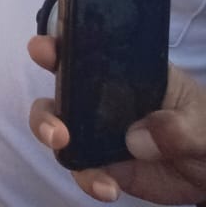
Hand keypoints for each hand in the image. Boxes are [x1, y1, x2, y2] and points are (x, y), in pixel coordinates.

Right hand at [28, 35, 205, 202]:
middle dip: (46, 108)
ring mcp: (97, 130)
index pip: (85, 50)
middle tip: (56, 130)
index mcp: (123, 73)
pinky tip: (107, 189)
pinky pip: (81, 168)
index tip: (43, 50)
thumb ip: (178, 126)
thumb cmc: (205, 129)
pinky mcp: (101, 162)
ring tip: (65, 150)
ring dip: (52, 137)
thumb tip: (138, 138)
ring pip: (57, 128)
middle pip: (59, 92)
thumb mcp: (202, 122)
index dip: (58, 45)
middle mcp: (101, 97)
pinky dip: (87, 179)